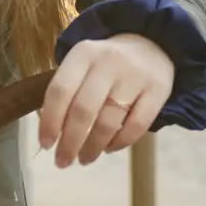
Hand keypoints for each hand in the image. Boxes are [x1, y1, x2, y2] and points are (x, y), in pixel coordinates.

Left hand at [38, 33, 173, 167]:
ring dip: (93, 146)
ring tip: (84, 158)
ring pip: (109, 121)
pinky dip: (121, 142)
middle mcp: (109, 62)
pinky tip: (108, 149)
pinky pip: (138, 125)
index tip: (45, 144)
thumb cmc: (104, 64)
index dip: (49, 121)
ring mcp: (136, 75)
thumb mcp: (81, 65)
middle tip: (63, 162)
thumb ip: (66, 92)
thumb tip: (49, 134)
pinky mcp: (159, 89)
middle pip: (83, 110)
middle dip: (70, 142)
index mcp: (83, 54)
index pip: (59, 91)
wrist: (152, 44)